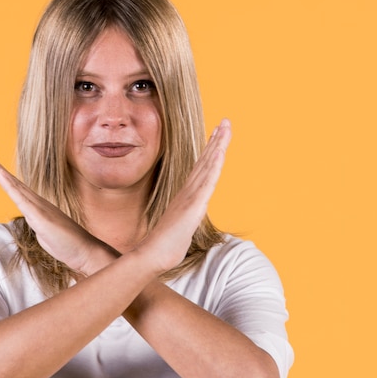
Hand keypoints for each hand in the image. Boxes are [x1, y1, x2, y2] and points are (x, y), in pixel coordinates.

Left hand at [0, 146, 111, 273]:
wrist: (86, 252)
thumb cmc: (69, 245)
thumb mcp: (48, 235)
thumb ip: (41, 227)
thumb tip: (39, 224)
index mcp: (36, 207)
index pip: (15, 188)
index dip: (1, 174)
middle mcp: (37, 202)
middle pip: (10, 180)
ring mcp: (38, 208)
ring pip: (13, 185)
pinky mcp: (40, 217)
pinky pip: (21, 199)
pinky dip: (9, 185)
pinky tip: (0, 175)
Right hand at [137, 118, 230, 272]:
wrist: (151, 256)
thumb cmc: (163, 247)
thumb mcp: (178, 228)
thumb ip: (183, 219)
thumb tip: (185, 219)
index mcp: (186, 197)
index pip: (200, 170)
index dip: (209, 151)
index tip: (216, 136)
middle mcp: (188, 192)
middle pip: (205, 162)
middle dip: (216, 141)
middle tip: (225, 122)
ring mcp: (190, 198)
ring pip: (207, 166)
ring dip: (217, 146)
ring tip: (225, 127)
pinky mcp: (193, 206)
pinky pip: (206, 183)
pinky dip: (213, 166)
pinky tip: (219, 152)